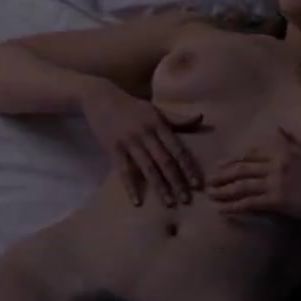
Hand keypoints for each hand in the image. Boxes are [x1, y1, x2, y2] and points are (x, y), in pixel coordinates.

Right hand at [79, 84, 205, 206]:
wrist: (99, 98)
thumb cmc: (131, 106)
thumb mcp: (155, 109)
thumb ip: (177, 119)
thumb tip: (201, 118)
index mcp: (158, 124)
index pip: (178, 149)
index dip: (188, 167)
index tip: (198, 184)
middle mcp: (146, 133)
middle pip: (165, 161)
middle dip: (177, 182)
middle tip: (187, 200)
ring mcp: (129, 142)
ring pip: (148, 168)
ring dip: (160, 187)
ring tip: (169, 203)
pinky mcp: (113, 148)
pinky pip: (124, 171)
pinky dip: (131, 187)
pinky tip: (137, 202)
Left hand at [206, 127, 300, 222]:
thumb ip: (289, 143)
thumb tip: (278, 129)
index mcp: (281, 152)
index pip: (250, 154)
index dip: (232, 160)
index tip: (220, 165)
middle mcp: (275, 164)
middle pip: (241, 169)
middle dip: (222, 175)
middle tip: (208, 181)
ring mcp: (275, 182)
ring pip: (241, 185)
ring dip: (223, 191)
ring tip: (210, 195)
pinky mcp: (276, 200)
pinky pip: (249, 203)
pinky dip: (234, 206)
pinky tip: (223, 210)